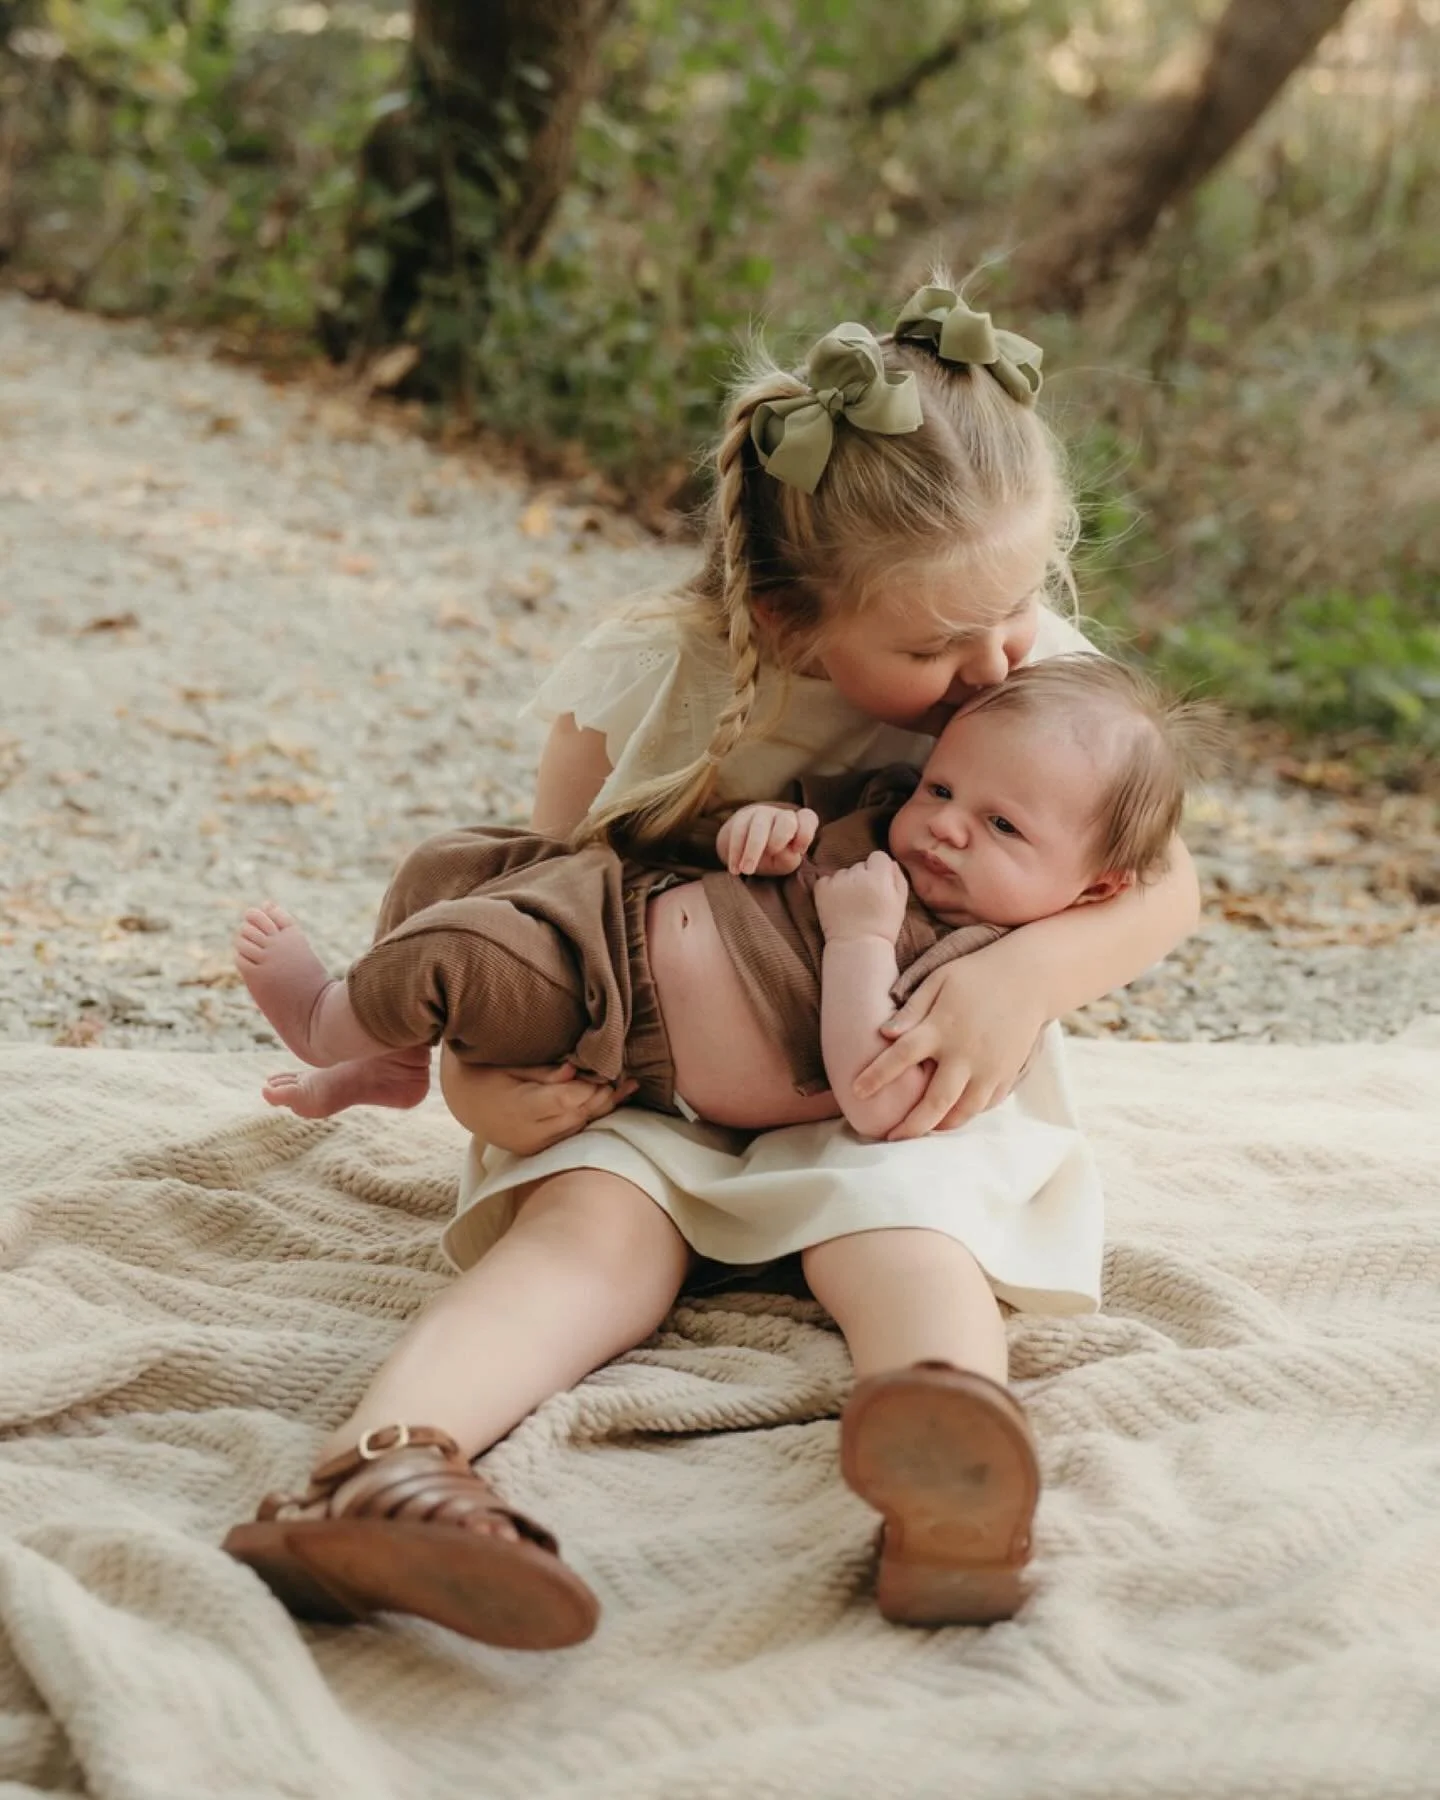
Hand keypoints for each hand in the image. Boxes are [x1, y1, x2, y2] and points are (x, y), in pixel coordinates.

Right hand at [438, 1053, 636, 1155]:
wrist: (464, 1102)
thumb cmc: (486, 1072)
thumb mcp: (510, 1065)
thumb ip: (543, 1071)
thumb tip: (575, 1070)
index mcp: (520, 1108)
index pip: (566, 1100)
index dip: (591, 1086)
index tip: (610, 1068)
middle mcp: (530, 1133)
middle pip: (578, 1115)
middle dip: (604, 1096)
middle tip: (628, 1076)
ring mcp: (535, 1145)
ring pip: (579, 1126)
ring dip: (604, 1107)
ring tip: (629, 1086)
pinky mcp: (540, 1149)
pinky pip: (572, 1133)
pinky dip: (591, 1116)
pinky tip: (611, 1100)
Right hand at [717, 803, 818, 875]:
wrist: (746, 852)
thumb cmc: (774, 858)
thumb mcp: (785, 862)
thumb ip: (788, 858)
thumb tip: (784, 851)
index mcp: (800, 824)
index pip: (808, 819)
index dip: (805, 834)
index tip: (797, 851)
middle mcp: (783, 815)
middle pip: (786, 820)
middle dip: (779, 838)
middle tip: (770, 855)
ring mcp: (762, 814)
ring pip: (758, 826)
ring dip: (752, 850)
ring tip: (746, 870)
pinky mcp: (742, 818)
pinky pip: (738, 831)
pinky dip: (736, 851)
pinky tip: (735, 869)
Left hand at [815, 850, 908, 943]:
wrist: (858, 947)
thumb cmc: (883, 926)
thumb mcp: (900, 902)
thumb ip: (898, 878)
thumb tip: (889, 862)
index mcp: (879, 877)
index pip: (878, 857)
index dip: (879, 870)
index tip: (878, 885)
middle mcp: (857, 875)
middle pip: (860, 865)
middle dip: (863, 877)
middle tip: (864, 899)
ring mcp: (837, 882)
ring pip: (843, 872)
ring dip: (846, 883)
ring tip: (850, 904)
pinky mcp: (821, 890)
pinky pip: (826, 880)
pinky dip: (830, 888)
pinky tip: (837, 903)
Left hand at [851, 953, 1043, 1137]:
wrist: (1030, 978)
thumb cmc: (976, 975)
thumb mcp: (939, 980)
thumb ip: (912, 1009)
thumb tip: (884, 1033)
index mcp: (942, 1027)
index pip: (902, 1056)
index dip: (877, 1075)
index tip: (857, 1091)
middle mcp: (966, 1053)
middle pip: (935, 1101)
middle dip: (911, 1125)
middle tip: (890, 1136)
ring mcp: (989, 1068)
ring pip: (962, 1112)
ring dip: (939, 1127)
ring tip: (920, 1131)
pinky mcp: (1007, 1074)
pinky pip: (984, 1105)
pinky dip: (966, 1115)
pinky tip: (950, 1116)